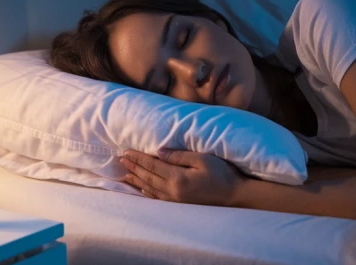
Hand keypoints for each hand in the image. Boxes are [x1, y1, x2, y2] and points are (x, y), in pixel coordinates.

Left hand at [120, 149, 245, 206]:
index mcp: (177, 178)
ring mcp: (176, 200)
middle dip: (134, 168)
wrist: (235, 196)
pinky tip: (142, 189)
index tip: (126, 152)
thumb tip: (159, 152)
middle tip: (121, 160)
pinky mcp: (180, 204)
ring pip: (150, 189)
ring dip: (137, 180)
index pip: (152, 166)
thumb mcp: (202, 159)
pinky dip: (147, 192)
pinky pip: (158, 198)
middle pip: (148, 178)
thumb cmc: (222, 174)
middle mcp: (173, 191)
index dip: (138, 158)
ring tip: (125, 175)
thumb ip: (179, 156)